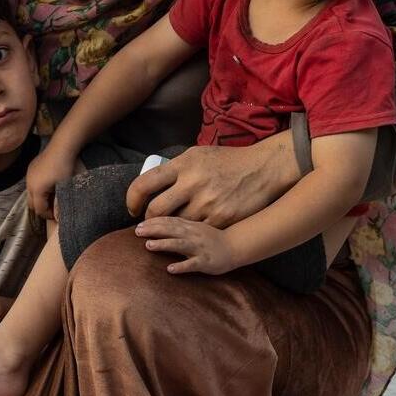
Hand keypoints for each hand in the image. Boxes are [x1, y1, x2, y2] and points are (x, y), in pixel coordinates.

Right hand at [26, 146, 77, 219]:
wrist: (62, 147)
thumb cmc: (65, 168)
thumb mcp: (65, 187)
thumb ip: (60, 204)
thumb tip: (59, 217)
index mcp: (36, 190)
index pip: (39, 210)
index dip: (48, 215)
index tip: (57, 215)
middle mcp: (29, 183)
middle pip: (32, 203)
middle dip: (42, 208)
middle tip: (53, 208)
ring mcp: (28, 175)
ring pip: (31, 193)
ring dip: (39, 197)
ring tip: (52, 196)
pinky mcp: (31, 168)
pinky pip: (32, 183)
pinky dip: (38, 188)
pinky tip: (49, 184)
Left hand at [127, 140, 297, 227]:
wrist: (262, 169)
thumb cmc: (228, 161)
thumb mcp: (198, 154)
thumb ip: (176, 168)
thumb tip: (153, 182)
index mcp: (183, 164)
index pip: (144, 184)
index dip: (132, 199)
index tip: (133, 208)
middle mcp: (192, 183)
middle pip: (156, 210)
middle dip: (148, 221)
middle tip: (147, 225)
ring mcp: (207, 203)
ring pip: (175, 225)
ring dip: (169, 231)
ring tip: (167, 232)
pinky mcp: (221, 218)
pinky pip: (196, 234)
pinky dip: (190, 237)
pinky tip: (186, 241)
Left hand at [135, 216, 238, 275]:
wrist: (235, 247)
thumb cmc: (212, 239)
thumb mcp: (195, 227)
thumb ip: (179, 225)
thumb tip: (157, 225)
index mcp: (190, 225)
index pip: (169, 220)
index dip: (153, 221)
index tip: (138, 224)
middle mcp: (193, 234)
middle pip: (171, 230)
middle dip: (153, 230)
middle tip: (136, 231)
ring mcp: (199, 248)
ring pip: (180, 244)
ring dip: (164, 244)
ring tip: (148, 246)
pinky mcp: (206, 261)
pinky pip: (193, 264)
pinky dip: (182, 266)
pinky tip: (170, 269)